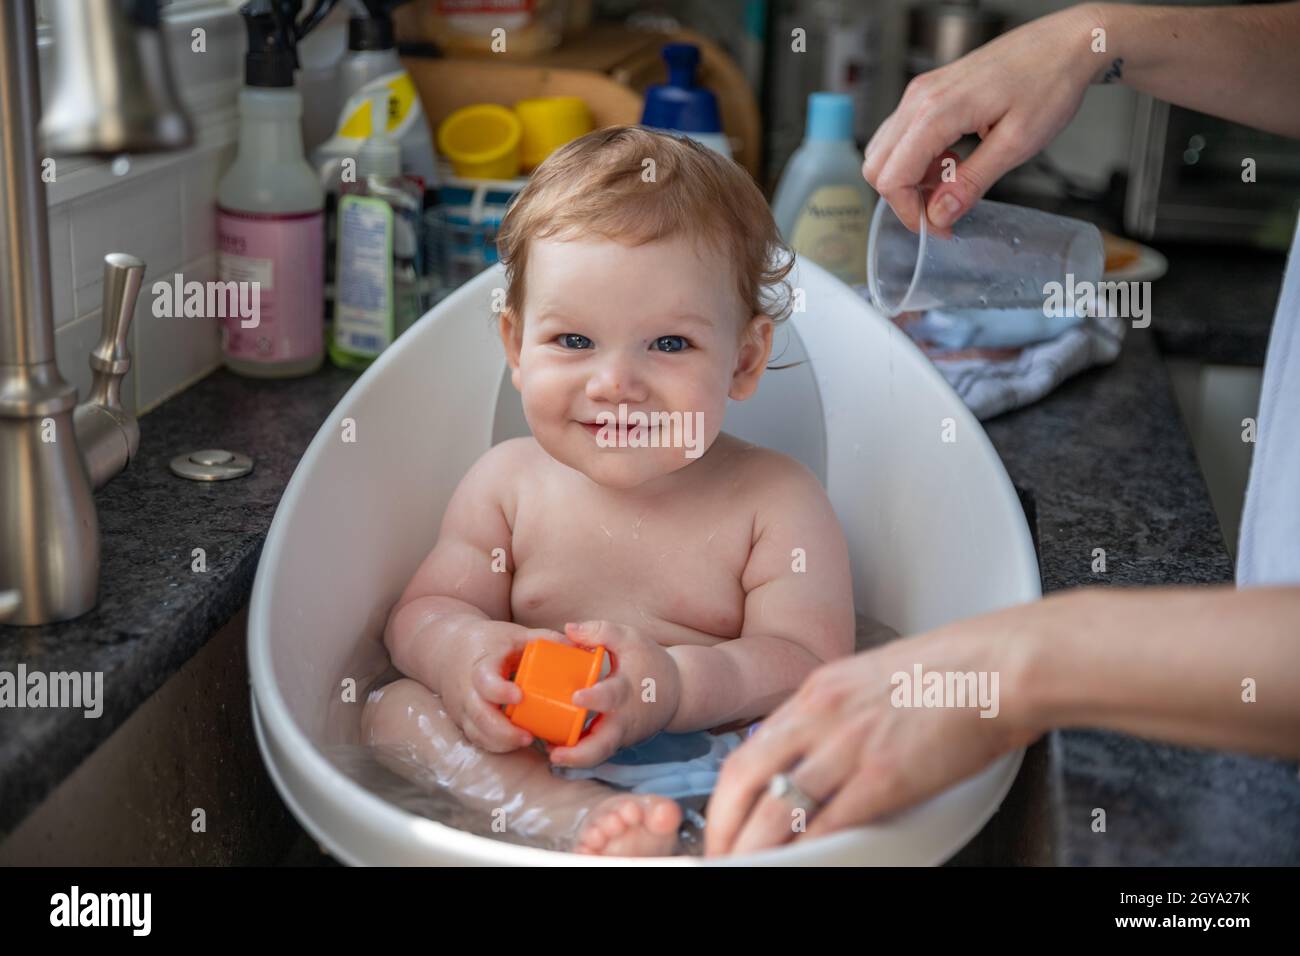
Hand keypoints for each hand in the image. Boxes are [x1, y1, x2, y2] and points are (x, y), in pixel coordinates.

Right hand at [436, 620, 562, 752]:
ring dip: (501, 742)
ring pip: (476, 732)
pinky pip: (477, 738)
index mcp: (480, 664)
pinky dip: (495, 744)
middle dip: (503, 731)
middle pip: (479, 715)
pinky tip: (515, 743)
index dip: (499, 691)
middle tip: (528, 736)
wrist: (448, 650)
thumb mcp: (514, 634)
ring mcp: (463, 708)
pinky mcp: (464, 720)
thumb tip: (579, 646)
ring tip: (526, 740)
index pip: (484, 680)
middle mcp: (467, 689)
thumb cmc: (488, 643)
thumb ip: (544, 639)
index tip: (519, 696)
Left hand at [548, 619, 681, 768]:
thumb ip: (601, 631)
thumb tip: (568, 630)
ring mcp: (621, 735)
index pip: (611, 696)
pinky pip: (597, 753)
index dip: (594, 698)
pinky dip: (578, 755)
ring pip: (599, 755)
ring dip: (574, 759)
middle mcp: (624, 719)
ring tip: (550, 754)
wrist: (678, 692)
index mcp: (626, 690)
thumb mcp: (630, 639)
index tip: (576, 697)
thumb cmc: (649, 662)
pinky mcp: (617, 743)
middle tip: (555, 753)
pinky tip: (556, 748)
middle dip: (579, 753)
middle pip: (604, 745)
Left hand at [704, 600, 1050, 856]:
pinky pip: (827, 824)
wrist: (999, 664)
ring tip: (742, 866)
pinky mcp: (883, 778)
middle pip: (744, 777)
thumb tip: (822, 750)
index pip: (750, 747)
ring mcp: (849, 747)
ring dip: (752, 847)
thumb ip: (840, 713)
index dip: (728, 792)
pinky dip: (802, 850)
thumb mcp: (873, 678)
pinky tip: (794, 863)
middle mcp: (822, 715)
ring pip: (775, 807)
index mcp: (819, 690)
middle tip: (718, 850)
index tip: (725, 817)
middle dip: (722, 824)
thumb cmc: (954, 671)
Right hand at [862, 3, 1102, 232]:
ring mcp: (921, 92)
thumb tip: (939, 215)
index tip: (940, 227)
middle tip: (942, 212)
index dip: (911, 212)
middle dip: (905, 199)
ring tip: (951, 183)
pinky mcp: (928, 92)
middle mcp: (919, 99)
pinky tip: (950, 160)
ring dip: (910, 179)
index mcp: (937, 112)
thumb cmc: (1049, 83)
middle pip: (878, 166)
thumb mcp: (1016, 143)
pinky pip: (902, 135)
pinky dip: (917, 159)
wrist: (1064, 43)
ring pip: (886, 152)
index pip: (892, 178)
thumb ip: (972, 182)